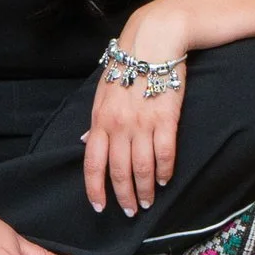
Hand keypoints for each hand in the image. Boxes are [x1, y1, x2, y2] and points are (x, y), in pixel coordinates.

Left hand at [85, 2, 188, 215]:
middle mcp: (118, 125)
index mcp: (100, 120)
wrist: (152, 43)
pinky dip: (165, 170)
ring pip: (141, 167)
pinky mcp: (166, 118)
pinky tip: (166, 179)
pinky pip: (165, 152)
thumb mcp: (102, 93)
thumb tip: (87, 141)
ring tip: (149, 202)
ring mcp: (143, 123)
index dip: (95, 189)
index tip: (100, 207)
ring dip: (145, 189)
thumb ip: (96, 121)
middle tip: (132, 211)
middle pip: (118, 171)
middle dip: (124, 197)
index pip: (92, 163)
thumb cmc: (127, 67)